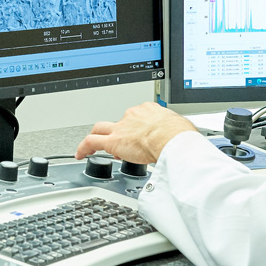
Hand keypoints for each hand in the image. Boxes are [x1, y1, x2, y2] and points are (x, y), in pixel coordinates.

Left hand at [75, 102, 196, 164]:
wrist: (172, 139)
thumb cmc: (180, 135)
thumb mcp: (181, 128)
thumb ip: (177, 131)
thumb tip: (184, 138)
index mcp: (150, 111)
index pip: (137, 117)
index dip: (134, 128)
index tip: (138, 138)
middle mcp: (133, 115)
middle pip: (118, 122)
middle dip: (117, 130)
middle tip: (118, 142)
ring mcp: (121, 127)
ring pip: (101, 128)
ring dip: (96, 137)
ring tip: (93, 147)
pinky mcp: (113, 141)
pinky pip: (91, 141)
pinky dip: (83, 147)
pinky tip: (80, 154)